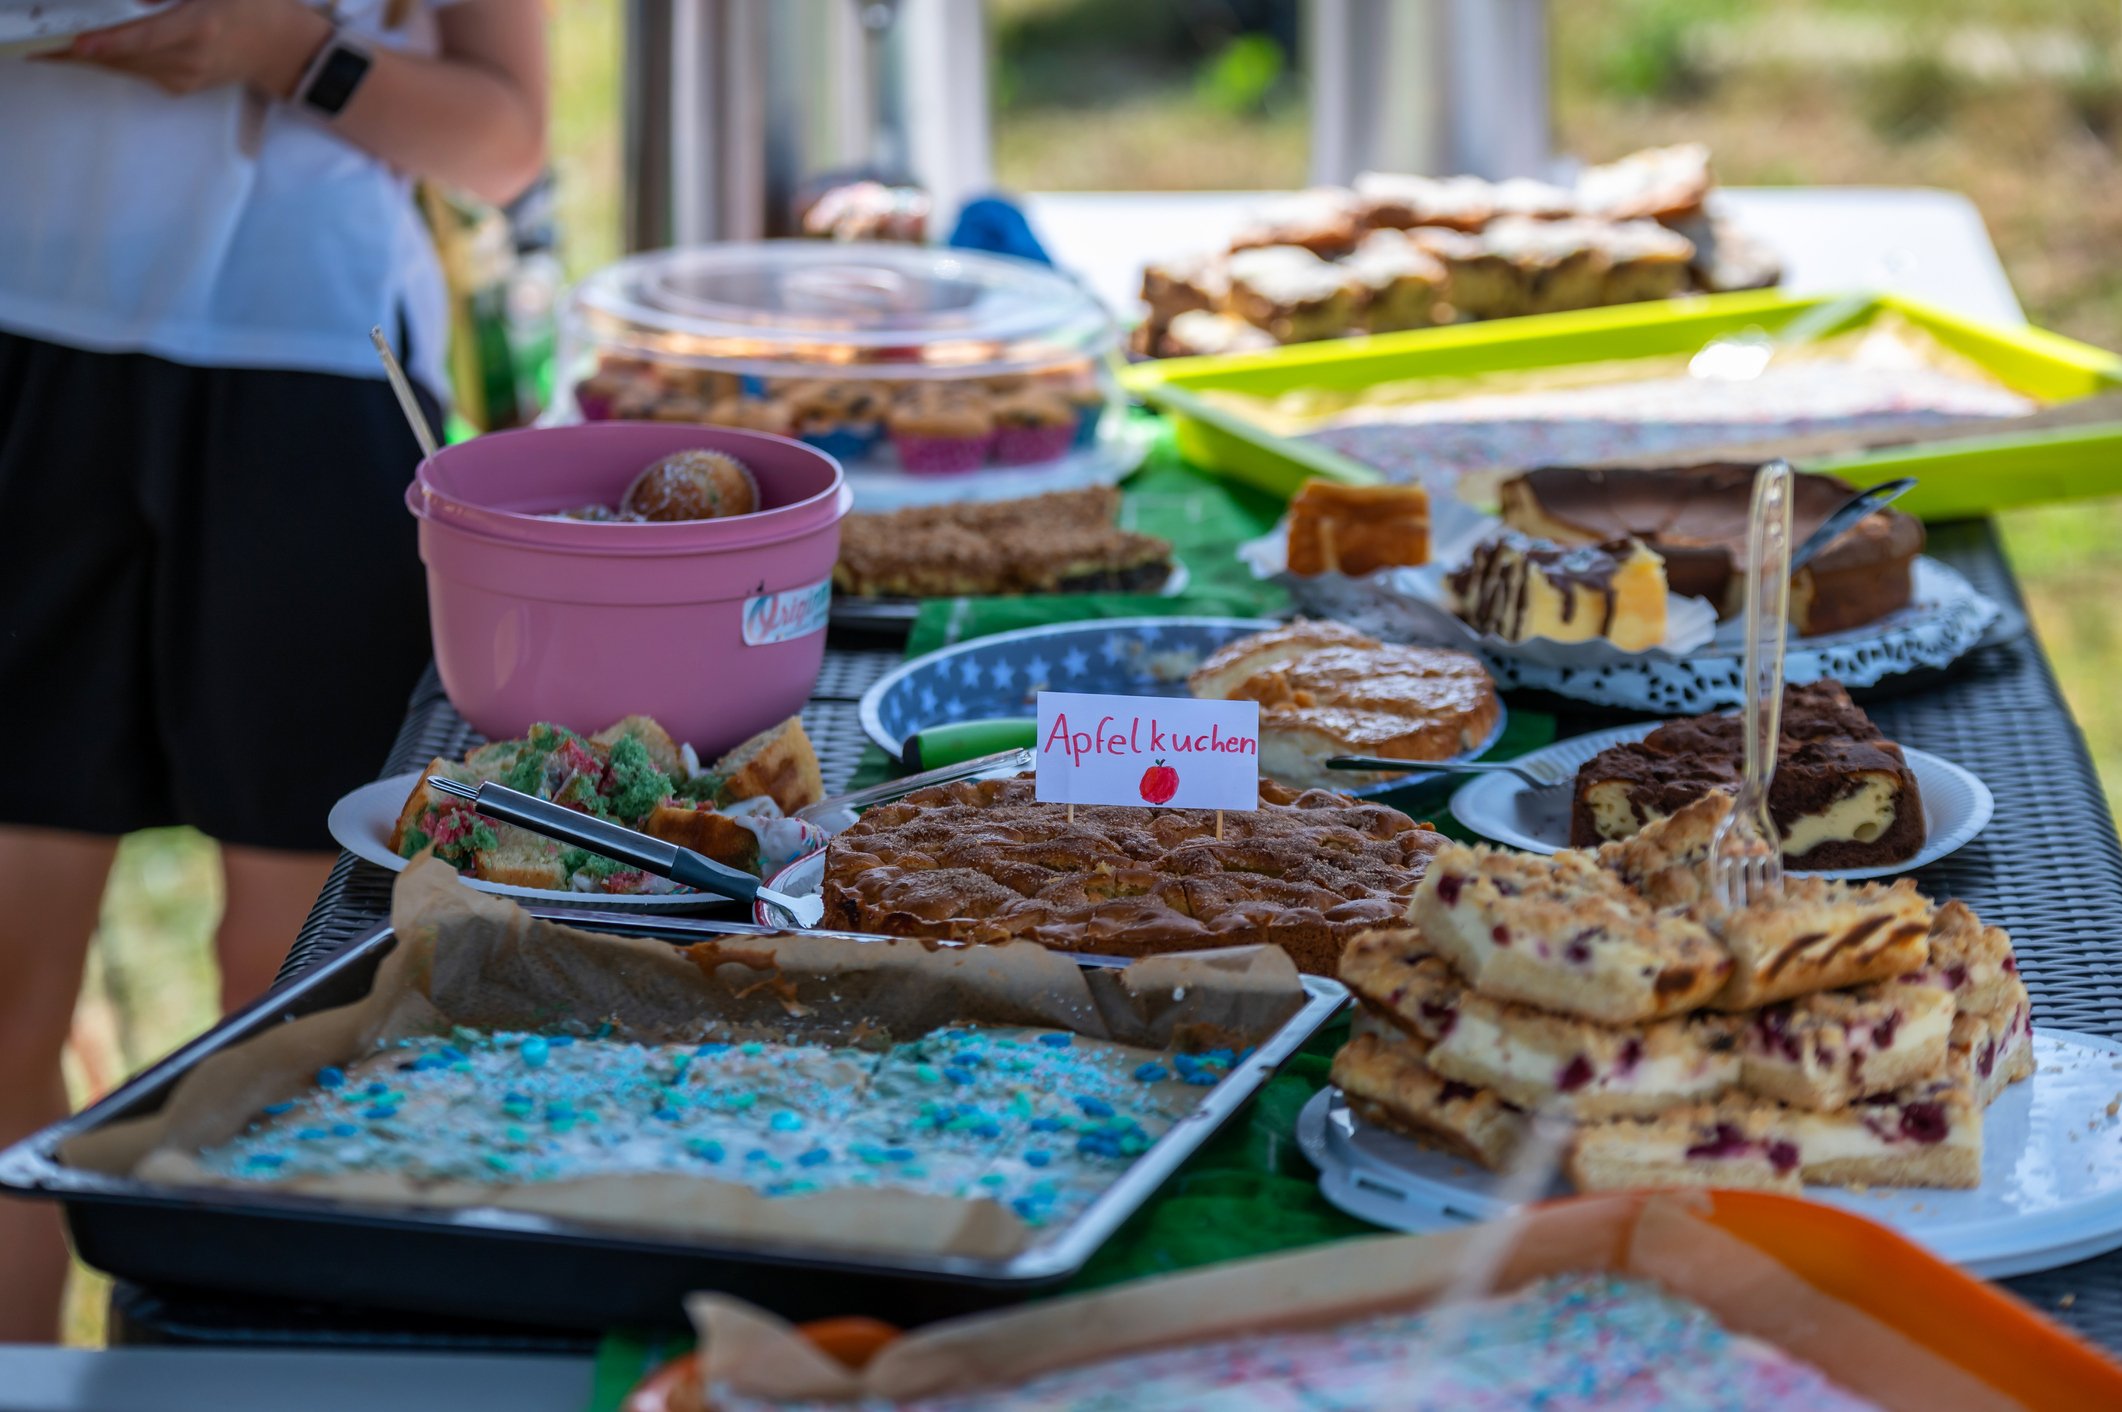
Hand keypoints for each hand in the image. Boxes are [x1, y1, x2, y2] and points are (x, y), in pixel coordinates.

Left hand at [64, 0, 333, 99]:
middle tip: (39, 43)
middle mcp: (189, 58)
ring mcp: (184, 77)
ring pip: (125, 66)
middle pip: (124, 56)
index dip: (112, 41)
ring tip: (51, 48)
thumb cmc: (253, 6)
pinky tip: (90, 51)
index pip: (147, 36)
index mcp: (199, 26)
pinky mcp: (180, 86)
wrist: (284, 50)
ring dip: (89, 56)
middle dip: (80, 49)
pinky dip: (111, 60)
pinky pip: (137, 72)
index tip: (81, 42)